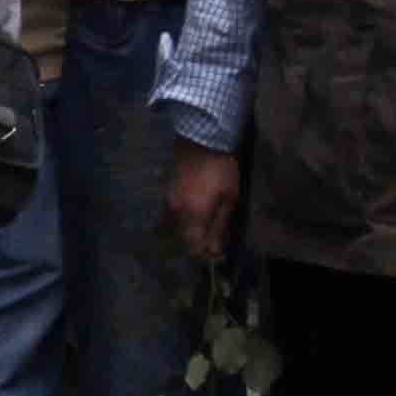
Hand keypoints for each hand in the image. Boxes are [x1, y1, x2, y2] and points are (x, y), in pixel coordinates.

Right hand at [163, 145, 240, 264]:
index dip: (205, 256)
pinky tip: (194, 216)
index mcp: (191, 217)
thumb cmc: (221, 169)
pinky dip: (181, 222)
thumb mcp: (228, 198)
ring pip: (173, 230)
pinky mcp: (166, 194)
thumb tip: (215, 250)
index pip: (193, 249)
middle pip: (182, 241)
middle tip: (216, 242)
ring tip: (205, 229)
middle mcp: (175, 214)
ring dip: (188, 235)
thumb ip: (219, 226)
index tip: (219, 255)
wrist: (200, 139)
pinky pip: (169, 217)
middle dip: (197, 246)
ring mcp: (167, 203)